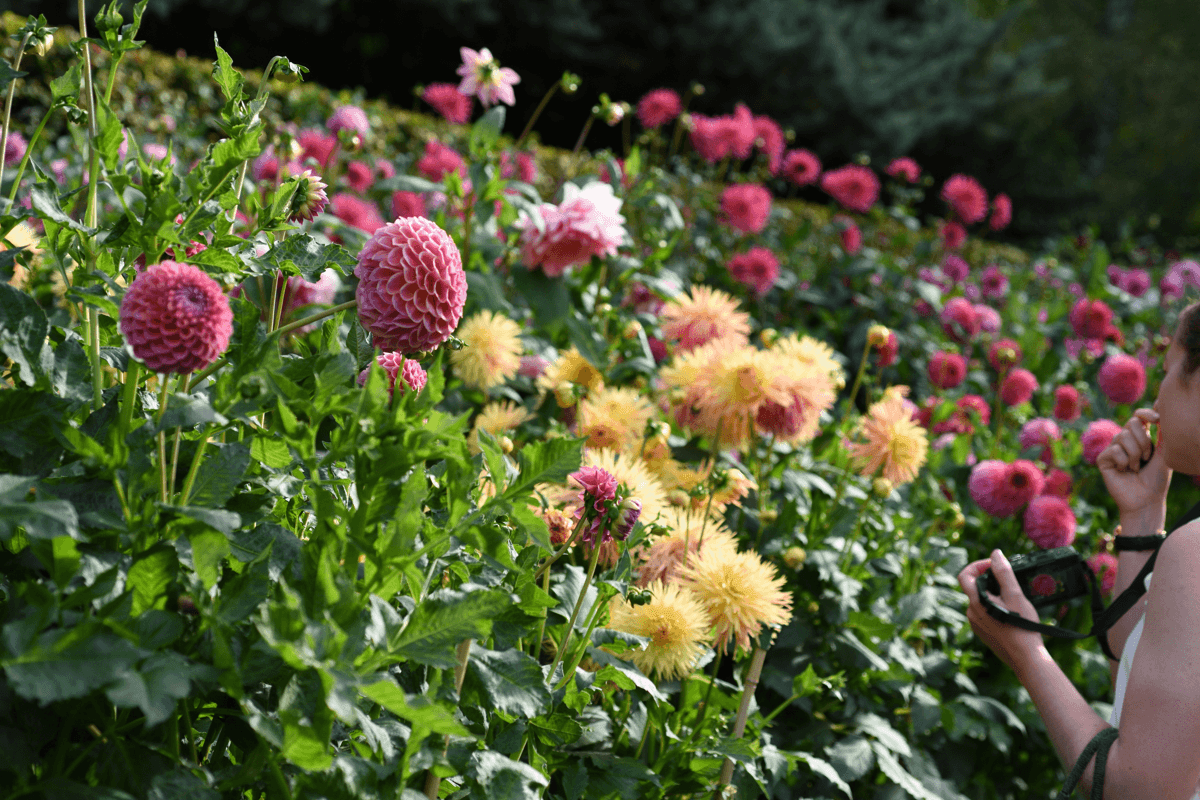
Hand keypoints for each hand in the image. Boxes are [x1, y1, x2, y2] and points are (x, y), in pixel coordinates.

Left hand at [958, 550, 1046, 674]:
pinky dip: (996, 607)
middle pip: (974, 587)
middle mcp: (971, 613)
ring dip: (994, 594)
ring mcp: (977, 625)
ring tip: (1014, 596)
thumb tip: (995, 554)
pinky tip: (1013, 612)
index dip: (978, 565)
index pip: (964, 575)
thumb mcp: (1014, 594)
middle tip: (1009, 580)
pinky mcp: (984, 633)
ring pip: (981, 601)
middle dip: (990, 579)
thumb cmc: (1021, 626)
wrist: (1026, 658)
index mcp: (975, 602)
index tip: (995, 566)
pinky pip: (986, 614)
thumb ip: (1003, 572)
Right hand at [1097, 409, 1170, 516]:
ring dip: (1135, 455)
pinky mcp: (1103, 459)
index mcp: (1139, 437)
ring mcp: (1112, 449)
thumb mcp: (1163, 452)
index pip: (1138, 416)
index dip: (1146, 413)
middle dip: (1144, 441)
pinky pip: (1114, 450)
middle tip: (1146, 458)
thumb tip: (1162, 408)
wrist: (1146, 500)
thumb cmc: (1156, 479)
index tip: (1157, 420)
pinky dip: (1124, 462)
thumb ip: (1161, 432)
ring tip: (1136, 468)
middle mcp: (1124, 441)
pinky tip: (1124, 471)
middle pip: (1132, 423)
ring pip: (1123, 437)